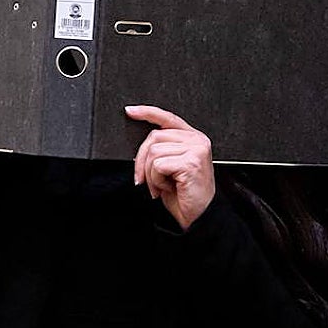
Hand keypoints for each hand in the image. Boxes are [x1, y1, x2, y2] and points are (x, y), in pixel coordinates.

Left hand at [126, 105, 215, 230]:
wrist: (198, 215)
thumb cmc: (185, 194)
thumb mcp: (170, 166)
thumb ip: (162, 149)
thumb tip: (142, 146)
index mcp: (193, 138)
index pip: (167, 118)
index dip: (147, 112)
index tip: (130, 111)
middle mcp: (197, 140)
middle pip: (154, 137)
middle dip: (142, 161)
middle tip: (146, 179)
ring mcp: (196, 150)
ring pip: (154, 152)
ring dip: (151, 174)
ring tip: (161, 185)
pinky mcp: (191, 162)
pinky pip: (158, 165)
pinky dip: (156, 180)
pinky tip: (167, 188)